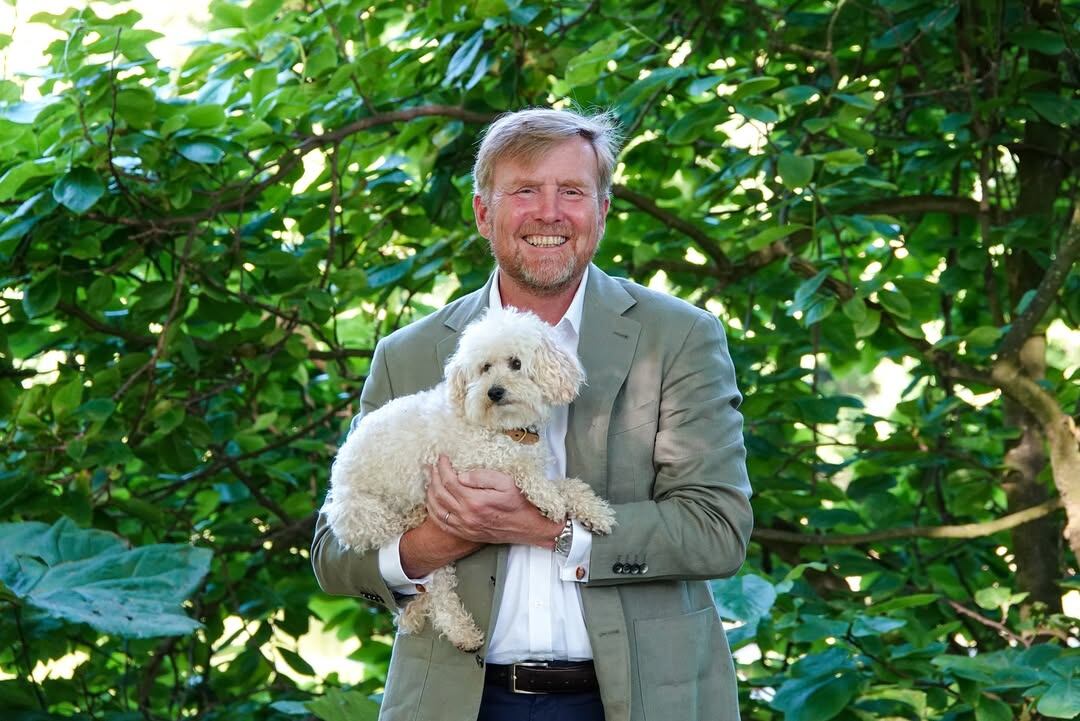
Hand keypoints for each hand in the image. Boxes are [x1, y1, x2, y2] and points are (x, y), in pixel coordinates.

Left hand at [426, 455, 562, 546]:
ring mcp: (465, 527)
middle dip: (432, 476)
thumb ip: (483, 477)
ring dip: (429, 492)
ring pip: (437, 509)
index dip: (442, 467)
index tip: (442, 457)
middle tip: (430, 465)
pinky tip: (432, 501)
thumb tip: (461, 475)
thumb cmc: (521, 502)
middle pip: (439, 494)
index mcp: (475, 501)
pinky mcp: (466, 533)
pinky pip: (442, 523)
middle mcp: (466, 516)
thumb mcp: (507, 482)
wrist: (530, 527)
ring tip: (429, 479)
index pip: (449, 481)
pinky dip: (433, 511)